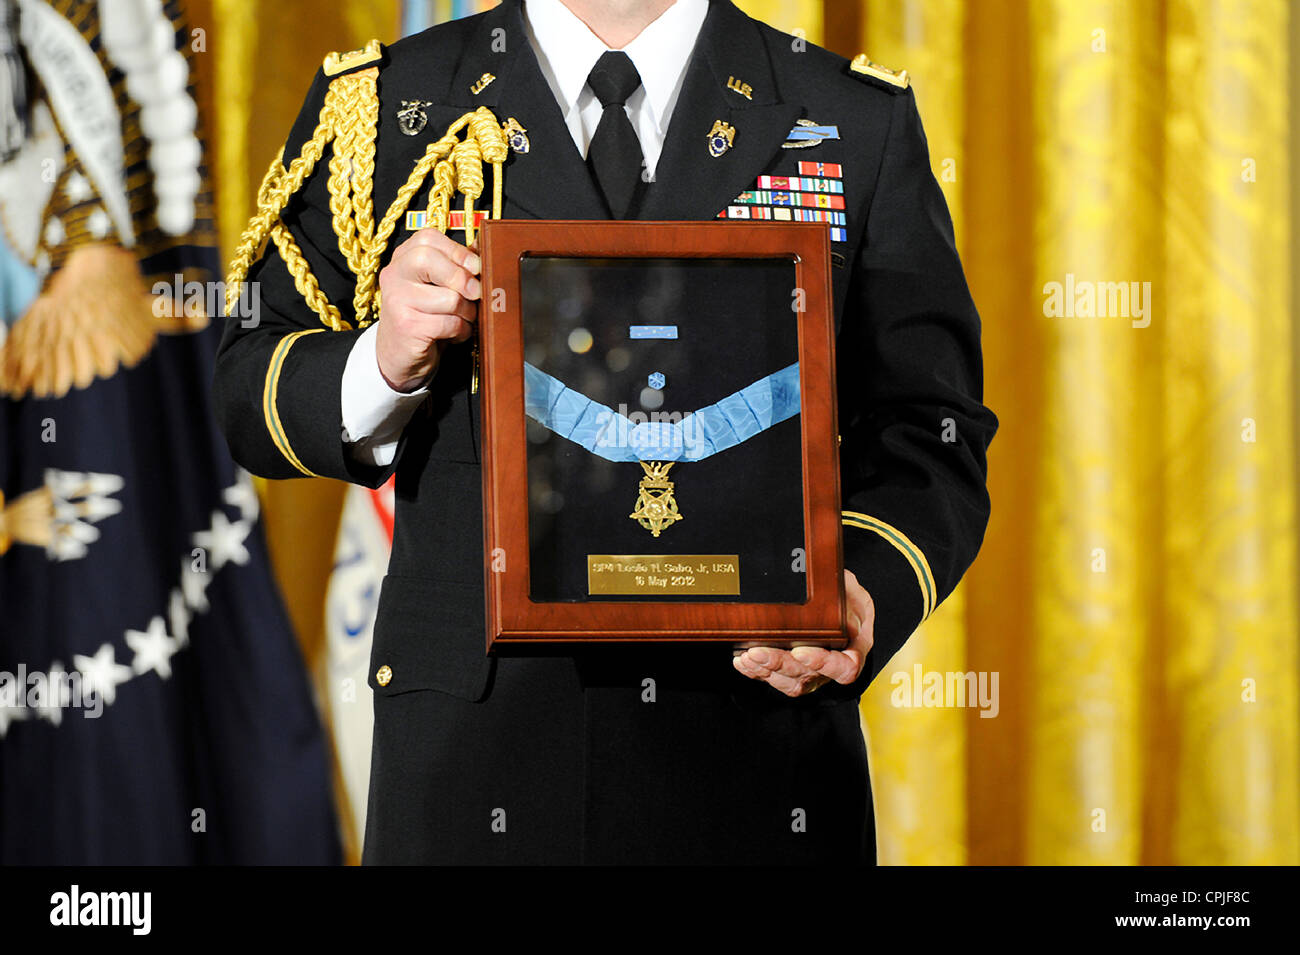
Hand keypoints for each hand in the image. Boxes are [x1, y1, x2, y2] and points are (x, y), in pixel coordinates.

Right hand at [375, 228, 481, 392]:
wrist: (399, 357)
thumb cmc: (424, 318)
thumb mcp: (437, 287)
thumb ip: (455, 266)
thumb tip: (482, 245)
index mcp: (402, 260)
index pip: (427, 238)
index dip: (458, 251)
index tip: (476, 268)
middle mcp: (394, 276)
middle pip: (428, 259)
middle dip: (462, 277)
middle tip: (475, 293)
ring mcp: (397, 301)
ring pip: (449, 297)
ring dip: (467, 312)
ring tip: (463, 319)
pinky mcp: (407, 327)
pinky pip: (449, 323)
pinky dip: (462, 331)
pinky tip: (455, 334)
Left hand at [732, 569, 874, 697]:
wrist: (834, 598)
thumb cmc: (843, 592)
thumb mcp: (848, 587)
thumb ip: (843, 596)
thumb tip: (833, 603)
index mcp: (855, 646)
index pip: (846, 668)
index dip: (823, 664)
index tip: (801, 652)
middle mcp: (834, 665)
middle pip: (810, 676)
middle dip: (780, 664)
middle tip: (759, 652)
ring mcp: (813, 672)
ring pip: (790, 682)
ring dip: (766, 670)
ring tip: (748, 656)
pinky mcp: (794, 673)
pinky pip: (776, 679)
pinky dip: (757, 671)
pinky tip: (743, 660)